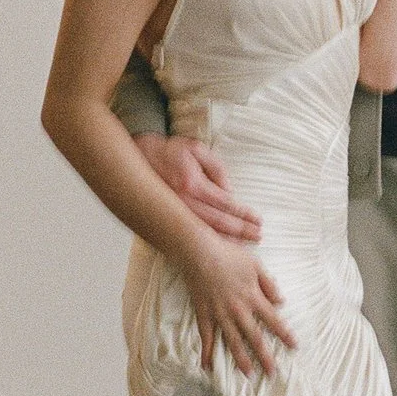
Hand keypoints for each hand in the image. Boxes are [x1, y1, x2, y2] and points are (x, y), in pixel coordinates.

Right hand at [136, 133, 261, 243]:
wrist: (138, 157)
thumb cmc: (170, 151)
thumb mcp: (197, 150)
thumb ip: (217, 168)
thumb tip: (230, 191)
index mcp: (193, 184)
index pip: (226, 204)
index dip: (244, 214)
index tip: (258, 220)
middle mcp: (184, 202)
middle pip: (219, 222)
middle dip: (241, 230)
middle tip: (258, 236)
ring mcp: (175, 213)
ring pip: (206, 232)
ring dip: (228, 240)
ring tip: (245, 245)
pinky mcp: (168, 219)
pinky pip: (192, 234)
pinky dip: (208, 241)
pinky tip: (220, 246)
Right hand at [184, 235, 295, 378]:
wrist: (199, 252)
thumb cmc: (229, 255)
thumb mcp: (255, 265)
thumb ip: (269, 285)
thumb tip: (280, 302)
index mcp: (253, 298)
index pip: (273, 321)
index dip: (284, 335)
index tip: (294, 347)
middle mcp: (238, 310)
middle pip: (254, 338)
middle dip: (264, 357)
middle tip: (272, 373)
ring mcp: (220, 314)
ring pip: (232, 342)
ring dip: (241, 360)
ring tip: (248, 375)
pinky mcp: (204, 314)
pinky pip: (206, 337)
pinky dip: (207, 352)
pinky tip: (208, 366)